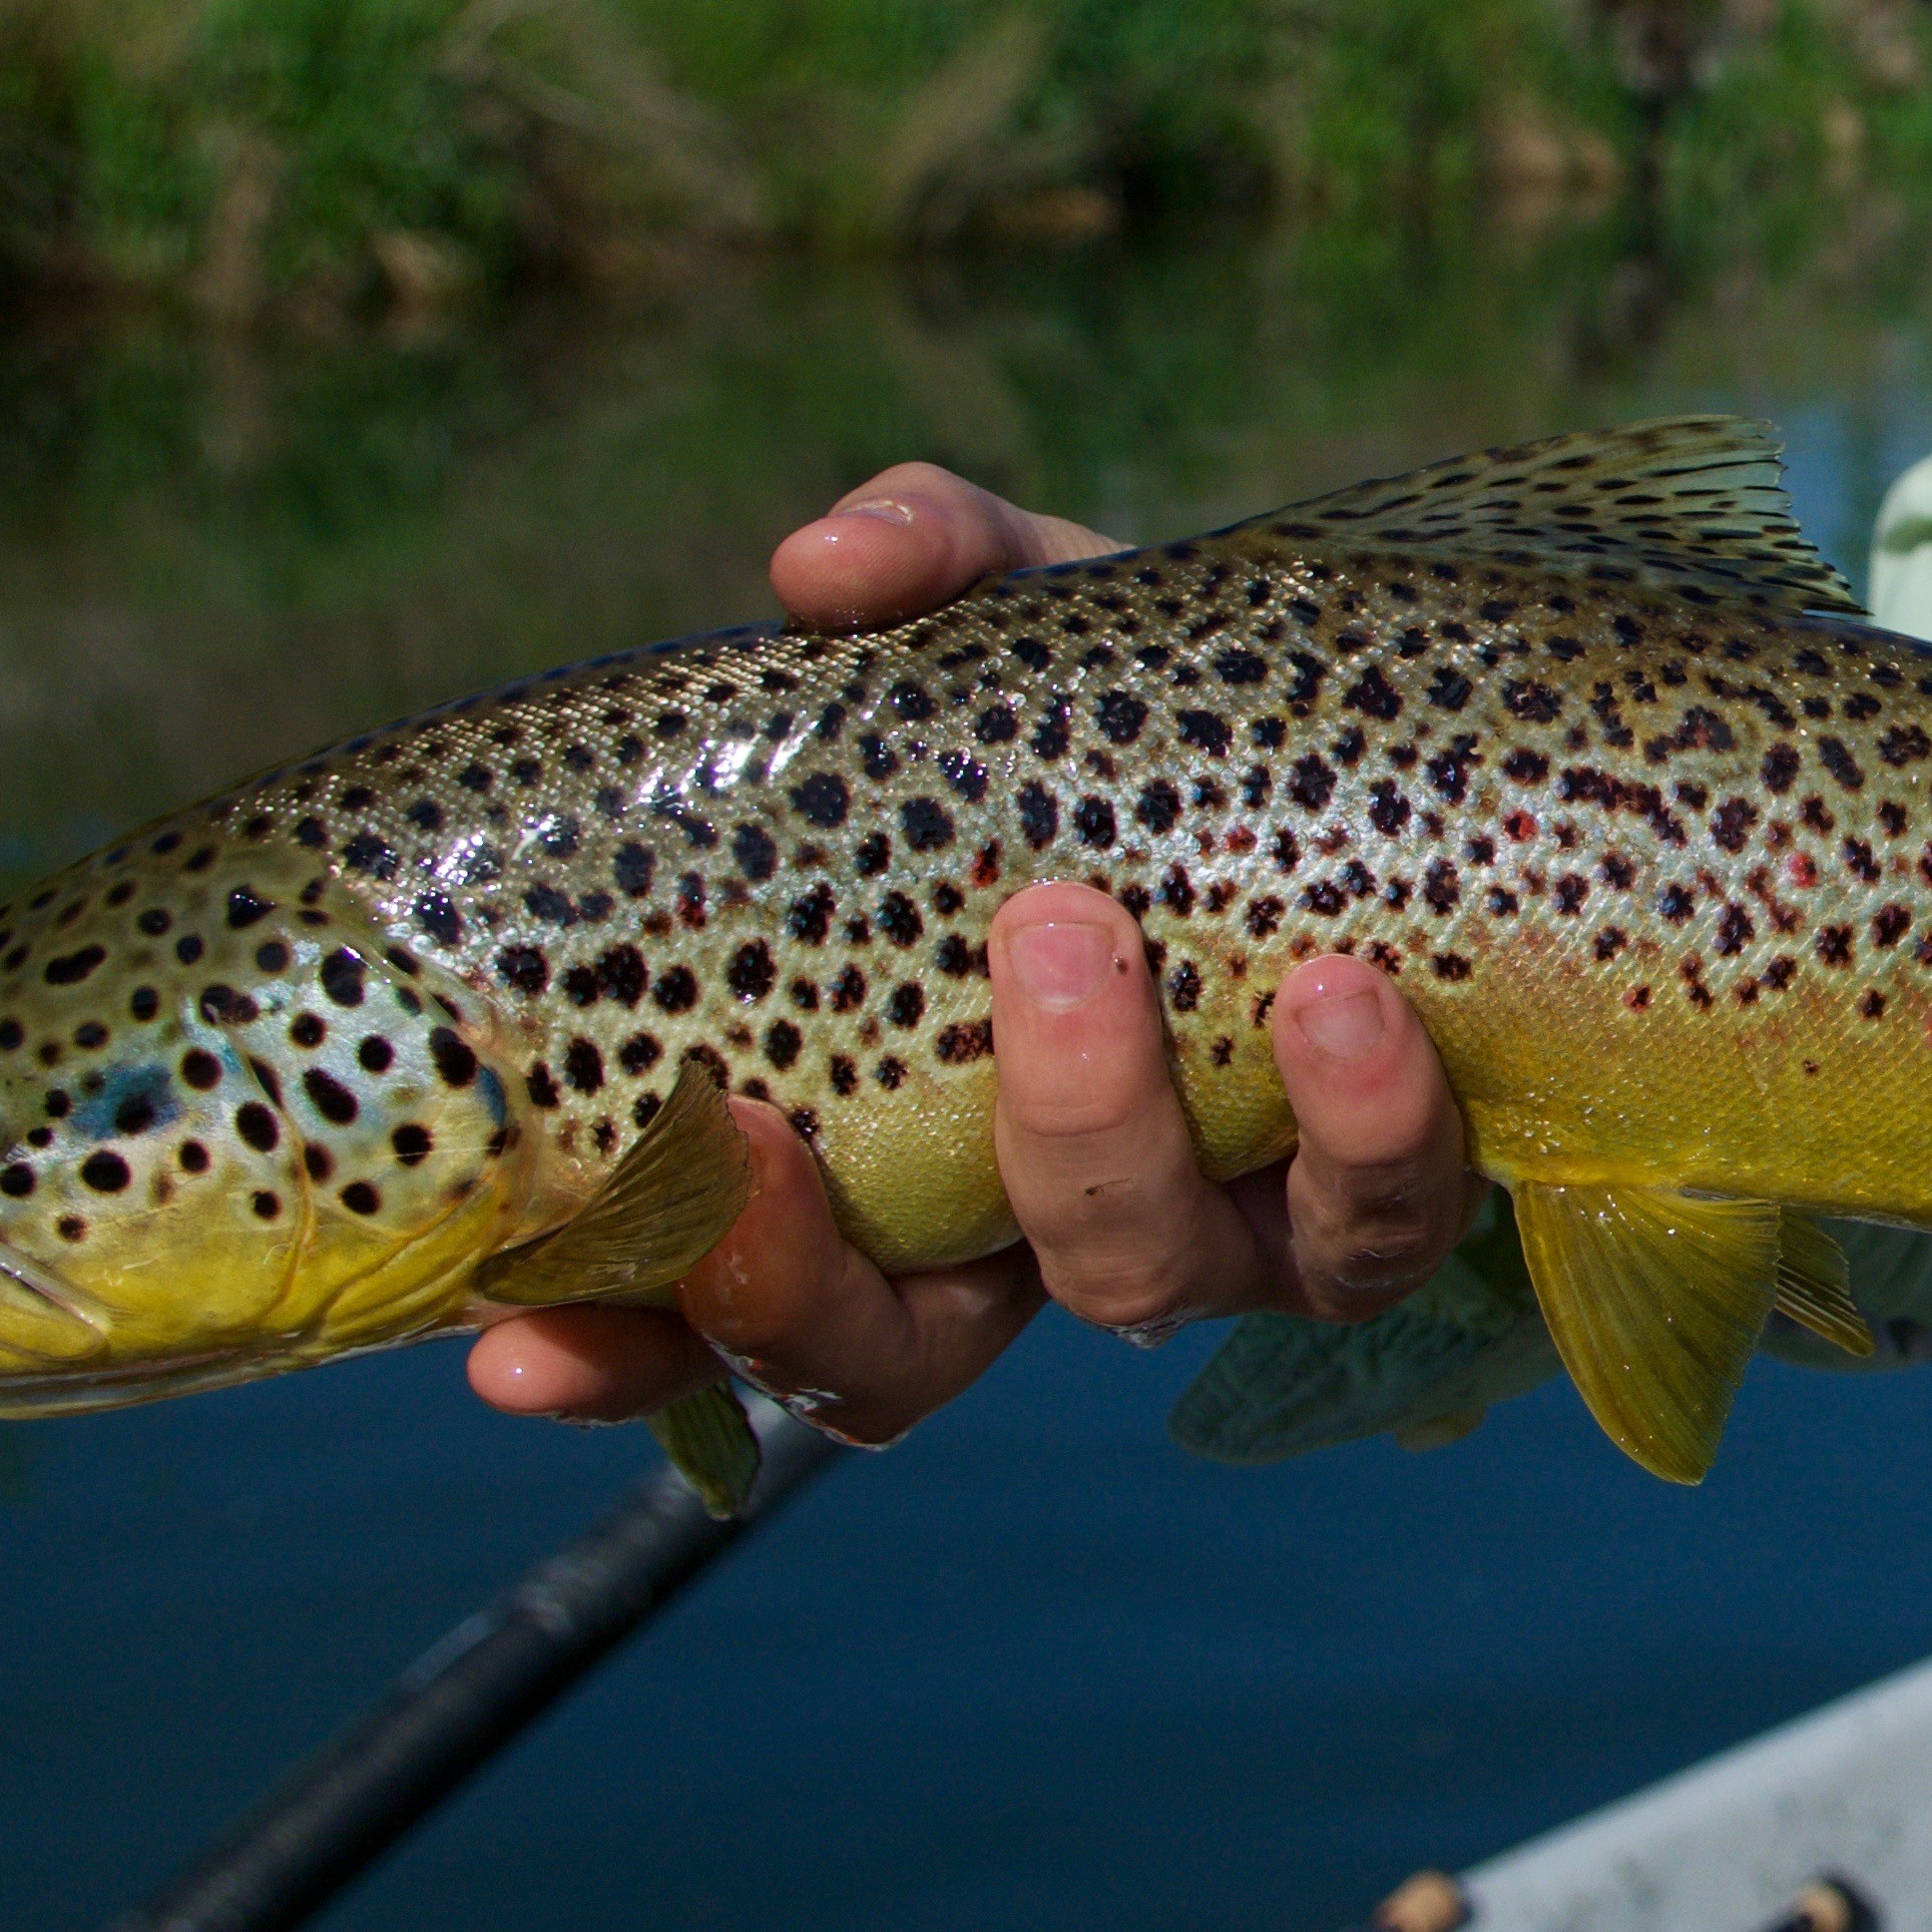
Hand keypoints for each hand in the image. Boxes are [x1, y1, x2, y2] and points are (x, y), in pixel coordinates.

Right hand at [461, 462, 1478, 1444]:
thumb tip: (821, 570)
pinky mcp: (1385, 1206)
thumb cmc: (1157, 703)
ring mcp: (1212, 1235)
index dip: (607, 1352)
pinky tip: (1346, 997)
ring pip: (1132, 1281)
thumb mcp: (1026, 620)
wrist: (1417, 735)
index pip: (699, 1305)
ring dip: (1096, 1131)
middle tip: (771, 1121)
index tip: (514, 1340)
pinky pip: (1373, 1225)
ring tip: (1084, 942)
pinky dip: (1354, 1119)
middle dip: (806, 1274)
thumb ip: (921, 571)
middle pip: (886, 1361)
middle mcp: (1024, 1224)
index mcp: (874, 1132)